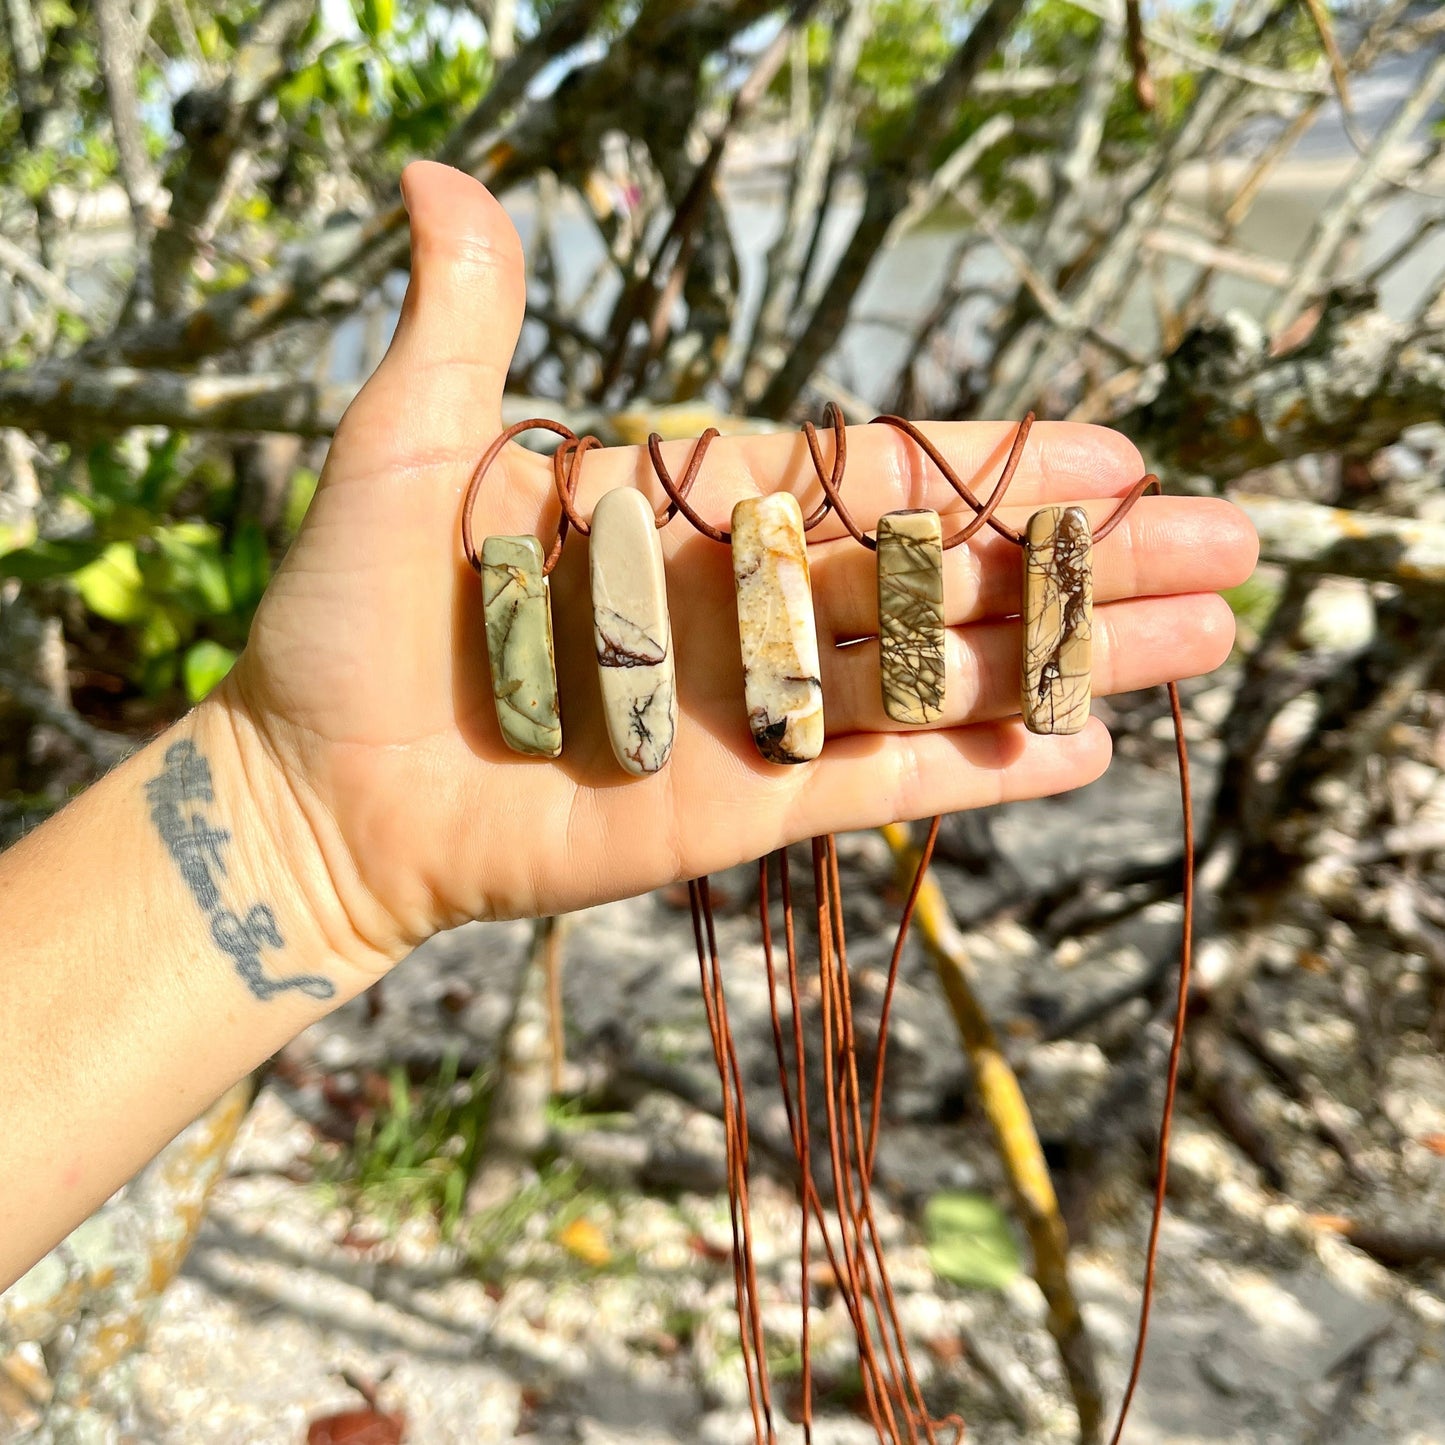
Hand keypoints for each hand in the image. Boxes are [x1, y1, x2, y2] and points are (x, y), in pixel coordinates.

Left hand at [218, 161, 1256, 965]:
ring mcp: (759, 707)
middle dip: (1084, 564)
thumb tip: (444, 181)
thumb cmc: (351, 622)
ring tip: (1199, 643)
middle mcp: (751, 601)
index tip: (1116, 455)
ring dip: (1067, 660)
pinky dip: (980, 770)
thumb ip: (462, 330)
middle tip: (1225, 549)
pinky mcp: (747, 804)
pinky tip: (1083, 751)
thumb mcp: (405, 452)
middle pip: (944, 574)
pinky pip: (886, 783)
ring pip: (939, 676)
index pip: (876, 475)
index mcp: (696, 505)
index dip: (996, 467)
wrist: (319, 789)